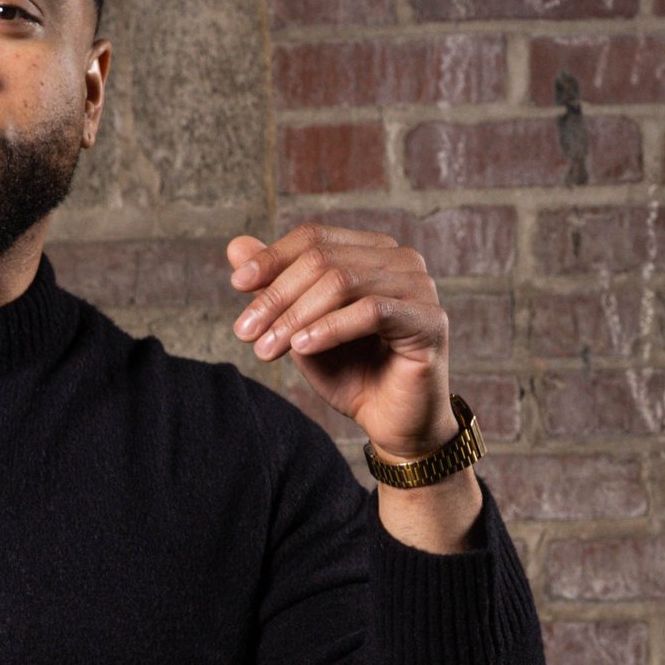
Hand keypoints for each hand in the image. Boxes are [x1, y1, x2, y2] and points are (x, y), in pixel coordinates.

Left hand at [226, 223, 456, 463]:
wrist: (395, 425)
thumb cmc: (354, 376)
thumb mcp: (302, 330)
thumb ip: (275, 289)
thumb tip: (235, 246)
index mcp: (372, 252)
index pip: (314, 239)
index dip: (272, 258)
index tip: (237, 285)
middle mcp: (400, 260)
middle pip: (324, 259)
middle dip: (278, 296)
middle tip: (245, 332)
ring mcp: (419, 287)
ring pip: (343, 282)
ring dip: (297, 316)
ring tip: (267, 348)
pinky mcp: (430, 320)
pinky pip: (371, 312)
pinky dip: (330, 328)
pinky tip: (302, 348)